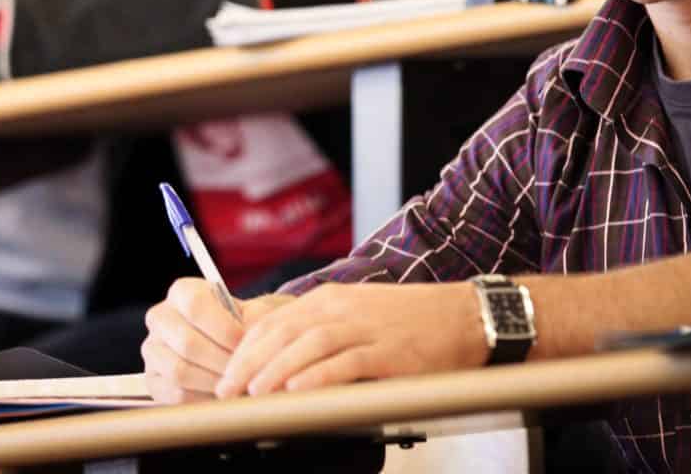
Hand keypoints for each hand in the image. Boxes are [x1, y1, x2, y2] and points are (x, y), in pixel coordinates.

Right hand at [141, 279, 289, 403]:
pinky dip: (203, 399)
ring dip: (213, 382)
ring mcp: (152, 350)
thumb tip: (252, 336)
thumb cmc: (241, 327)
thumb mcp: (253, 313)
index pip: (196, 306)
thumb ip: (256, 318)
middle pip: (188, 343)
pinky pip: (175, 395)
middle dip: (222, 362)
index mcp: (182, 292)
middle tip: (245, 373)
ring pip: (180, 371)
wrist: (227, 348)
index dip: (224, 328)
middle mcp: (160, 318)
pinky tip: (221, 396)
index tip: (245, 344)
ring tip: (235, 385)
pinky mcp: (153, 380)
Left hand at [215, 282, 484, 397]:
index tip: (226, 374)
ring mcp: (366, 328)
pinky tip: (299, 390)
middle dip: (250, 362)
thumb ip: (320, 330)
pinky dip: (318, 377)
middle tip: (229, 390)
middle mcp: (342, 309)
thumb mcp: (356, 314)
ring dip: (276, 369)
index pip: (273, 322)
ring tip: (254, 392)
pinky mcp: (390, 352)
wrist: (464, 315)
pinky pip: (346, 363)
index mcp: (329, 300)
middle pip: (283, 332)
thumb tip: (280, 360)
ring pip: (309, 345)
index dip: (244, 349)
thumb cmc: (410, 321)